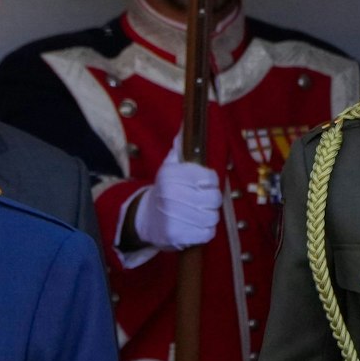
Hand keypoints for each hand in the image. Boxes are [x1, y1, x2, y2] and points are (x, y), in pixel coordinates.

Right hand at [129, 135, 222, 249]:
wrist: (145, 219)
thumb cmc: (165, 190)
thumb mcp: (170, 166)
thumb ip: (181, 147)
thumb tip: (187, 125)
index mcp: (172, 175)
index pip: (210, 178)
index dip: (210, 183)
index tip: (203, 186)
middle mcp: (172, 194)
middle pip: (214, 199)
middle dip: (211, 202)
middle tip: (200, 202)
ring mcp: (174, 216)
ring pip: (212, 217)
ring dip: (208, 217)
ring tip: (197, 214)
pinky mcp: (177, 235)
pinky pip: (207, 233)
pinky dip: (204, 231)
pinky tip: (194, 226)